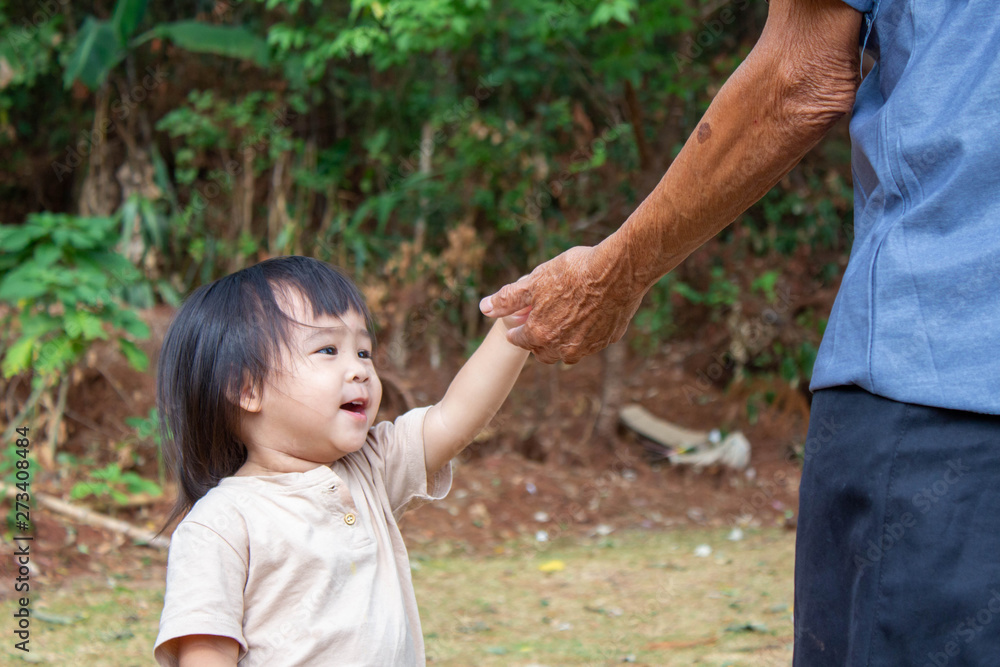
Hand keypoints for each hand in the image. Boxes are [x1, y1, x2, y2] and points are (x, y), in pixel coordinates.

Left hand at [479, 245, 644, 363]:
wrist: (620, 270)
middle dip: (538, 340)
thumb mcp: (534, 280)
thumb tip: (483, 308)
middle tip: (540, 323)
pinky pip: (591, 343)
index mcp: (540, 333)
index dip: (517, 329)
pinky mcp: (608, 340)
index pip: (520, 340)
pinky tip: (588, 316)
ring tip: (563, 320)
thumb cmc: (575, 271)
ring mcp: (588, 346)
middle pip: (543, 352)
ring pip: (568, 351)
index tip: (518, 322)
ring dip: (562, 341)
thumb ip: (508, 299)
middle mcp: (563, 347)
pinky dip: (585, 334)